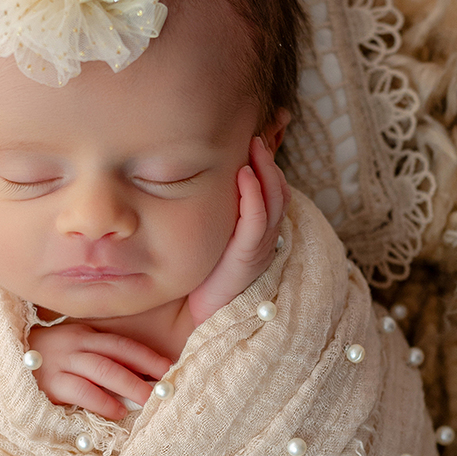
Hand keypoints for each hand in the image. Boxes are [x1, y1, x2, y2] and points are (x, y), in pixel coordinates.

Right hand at [28, 321, 172, 421]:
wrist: (3, 361)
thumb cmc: (45, 359)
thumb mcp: (72, 348)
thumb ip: (98, 355)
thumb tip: (136, 373)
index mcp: (84, 334)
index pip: (122, 343)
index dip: (147, 355)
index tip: (169, 367)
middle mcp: (75, 344)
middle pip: (116, 355)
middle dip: (144, 370)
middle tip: (165, 387)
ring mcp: (61, 362)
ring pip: (102, 370)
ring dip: (128, 385)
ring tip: (148, 400)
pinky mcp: (49, 383)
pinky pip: (81, 391)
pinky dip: (102, 401)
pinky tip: (118, 411)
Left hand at [187, 136, 289, 327]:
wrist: (197, 320)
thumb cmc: (196, 282)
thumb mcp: (205, 242)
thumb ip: (205, 218)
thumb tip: (179, 183)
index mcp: (254, 233)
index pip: (270, 192)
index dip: (267, 166)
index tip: (252, 141)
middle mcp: (263, 238)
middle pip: (277, 190)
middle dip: (269, 161)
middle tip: (255, 135)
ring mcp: (259, 247)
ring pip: (274, 200)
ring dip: (266, 170)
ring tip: (254, 145)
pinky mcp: (248, 257)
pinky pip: (258, 220)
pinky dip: (255, 195)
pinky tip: (245, 174)